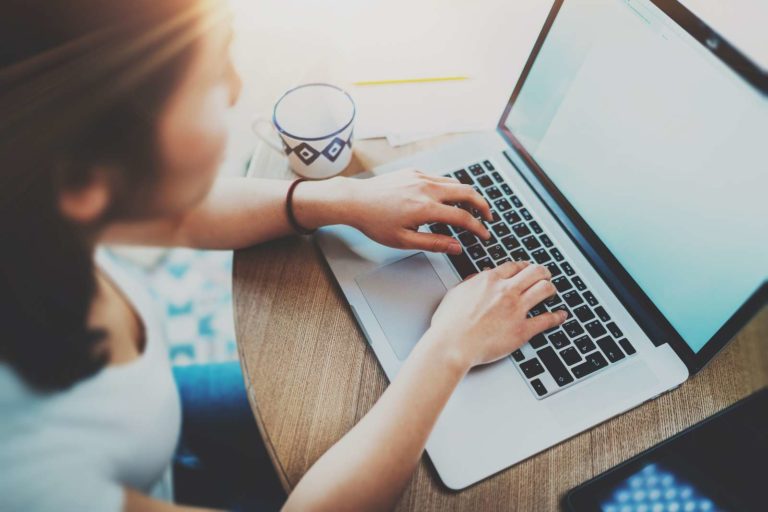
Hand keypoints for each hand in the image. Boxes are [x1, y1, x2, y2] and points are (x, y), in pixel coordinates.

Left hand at [343, 169, 492, 253]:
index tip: (485, 235)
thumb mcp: (404, 241)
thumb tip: (457, 247)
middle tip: (488, 217)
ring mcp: (421, 177)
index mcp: (426, 208)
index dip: (478, 228)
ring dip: (467, 196)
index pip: (463, 218)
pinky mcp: (414, 172)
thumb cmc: (375, 222)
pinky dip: (450, 189)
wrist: (356, 200)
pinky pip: (440, 179)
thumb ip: (434, 244)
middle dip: (482, 205)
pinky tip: (447, 200)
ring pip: (455, 183)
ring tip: (469, 210)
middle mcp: (427, 188)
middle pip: (467, 192)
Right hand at [427, 261, 566, 369]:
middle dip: (543, 272)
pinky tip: (561, 315)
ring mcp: (516, 310)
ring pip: (545, 289)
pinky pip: (547, 320)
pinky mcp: (522, 330)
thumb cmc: (449, 324)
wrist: (452, 345)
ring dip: (551, 289)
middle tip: (545, 276)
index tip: (526, 270)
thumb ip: (470, 283)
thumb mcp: (456, 293)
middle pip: (535, 272)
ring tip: (551, 292)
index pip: (514, 266)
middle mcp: (506, 291)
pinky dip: (557, 317)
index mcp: (489, 281)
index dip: (524, 266)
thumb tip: (477, 279)